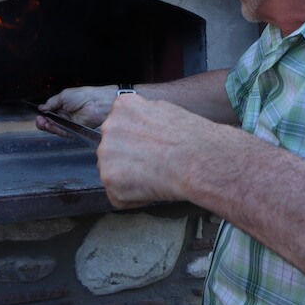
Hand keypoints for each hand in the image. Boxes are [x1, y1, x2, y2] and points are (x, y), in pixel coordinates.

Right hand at [35, 85, 115, 137]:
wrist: (96, 103)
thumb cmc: (84, 96)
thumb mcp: (63, 96)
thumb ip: (52, 103)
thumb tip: (42, 107)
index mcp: (63, 105)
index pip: (50, 112)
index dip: (43, 114)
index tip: (38, 114)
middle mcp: (66, 115)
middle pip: (51, 121)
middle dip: (43, 121)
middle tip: (39, 120)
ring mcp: (69, 123)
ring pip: (55, 128)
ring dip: (47, 126)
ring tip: (42, 122)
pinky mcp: (74, 130)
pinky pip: (62, 132)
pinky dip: (55, 130)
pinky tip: (50, 125)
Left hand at [97, 93, 214, 208]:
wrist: (198, 160)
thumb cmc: (191, 137)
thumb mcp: (164, 110)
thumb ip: (143, 116)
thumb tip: (139, 124)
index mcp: (122, 107)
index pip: (120, 125)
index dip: (136, 140)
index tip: (151, 147)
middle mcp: (109, 126)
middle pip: (113, 148)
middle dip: (130, 158)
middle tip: (154, 164)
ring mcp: (106, 153)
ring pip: (114, 172)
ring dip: (130, 178)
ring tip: (156, 175)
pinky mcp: (109, 179)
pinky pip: (119, 195)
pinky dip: (134, 198)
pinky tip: (153, 188)